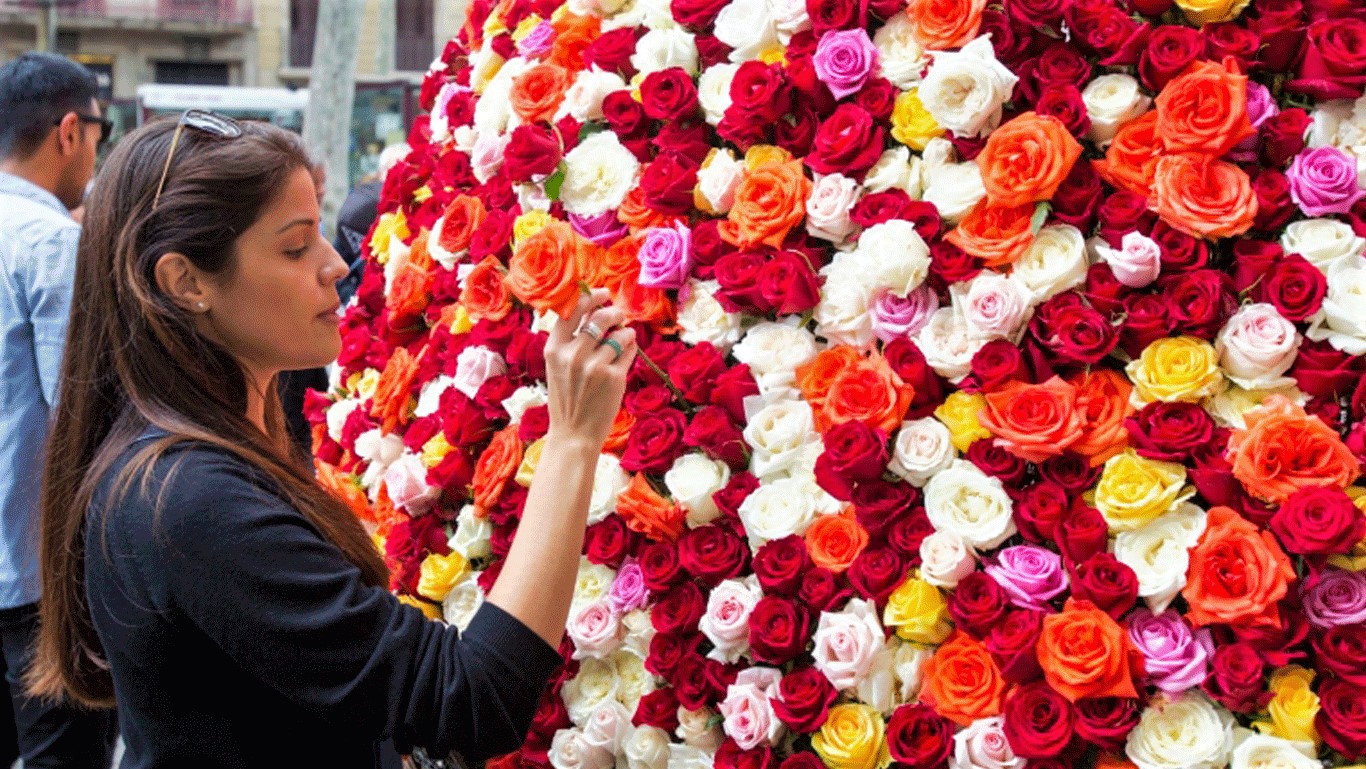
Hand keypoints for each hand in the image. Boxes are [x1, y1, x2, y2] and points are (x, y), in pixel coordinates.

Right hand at [542, 289, 637, 450]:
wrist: (574, 433)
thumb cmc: (566, 399)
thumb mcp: (557, 367)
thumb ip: (569, 341)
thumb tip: (593, 311)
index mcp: (554, 349)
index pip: (572, 310)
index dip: (590, 297)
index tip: (602, 293)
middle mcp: (573, 355)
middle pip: (600, 317)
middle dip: (613, 311)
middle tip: (618, 313)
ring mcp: (595, 366)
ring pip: (619, 334)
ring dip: (625, 331)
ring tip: (625, 335)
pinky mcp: (614, 378)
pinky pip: (629, 351)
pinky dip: (631, 347)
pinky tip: (627, 351)